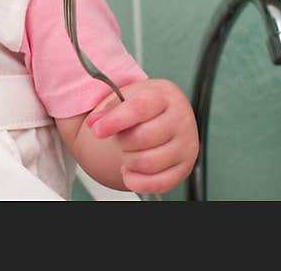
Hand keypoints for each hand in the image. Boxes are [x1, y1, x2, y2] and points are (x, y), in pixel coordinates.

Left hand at [85, 78, 198, 194]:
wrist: (162, 114)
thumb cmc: (142, 105)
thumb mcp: (123, 97)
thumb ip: (106, 108)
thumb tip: (94, 123)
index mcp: (164, 95)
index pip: (139, 108)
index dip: (115, 121)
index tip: (97, 130)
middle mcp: (180, 119)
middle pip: (142, 138)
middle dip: (121, 141)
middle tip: (119, 137)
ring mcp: (186, 145)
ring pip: (149, 163)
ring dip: (128, 161)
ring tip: (127, 151)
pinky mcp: (185, 168)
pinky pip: (158, 184)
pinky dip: (137, 181)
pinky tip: (130, 170)